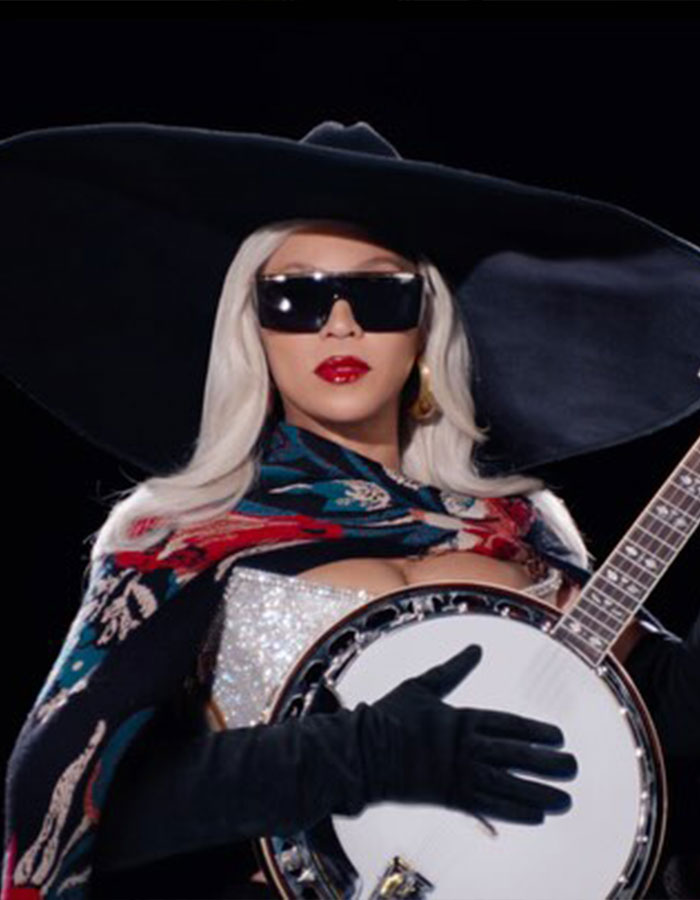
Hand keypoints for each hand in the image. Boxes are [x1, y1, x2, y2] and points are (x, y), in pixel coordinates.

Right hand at [358, 644, 576, 823]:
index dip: (537, 731)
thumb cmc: (388, 715)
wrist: (361, 753)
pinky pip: (490, 807)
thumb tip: (476, 647)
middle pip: (517, 755)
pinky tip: (537, 816)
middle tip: (574, 767)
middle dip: (548, 762)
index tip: (558, 736)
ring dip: (540, 792)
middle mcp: (466, 747)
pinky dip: (516, 812)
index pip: (509, 725)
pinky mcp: (450, 798)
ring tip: (566, 799)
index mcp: (461, 718)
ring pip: (510, 784)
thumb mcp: (422, 686)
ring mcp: (459, 774)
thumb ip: (452, 669)